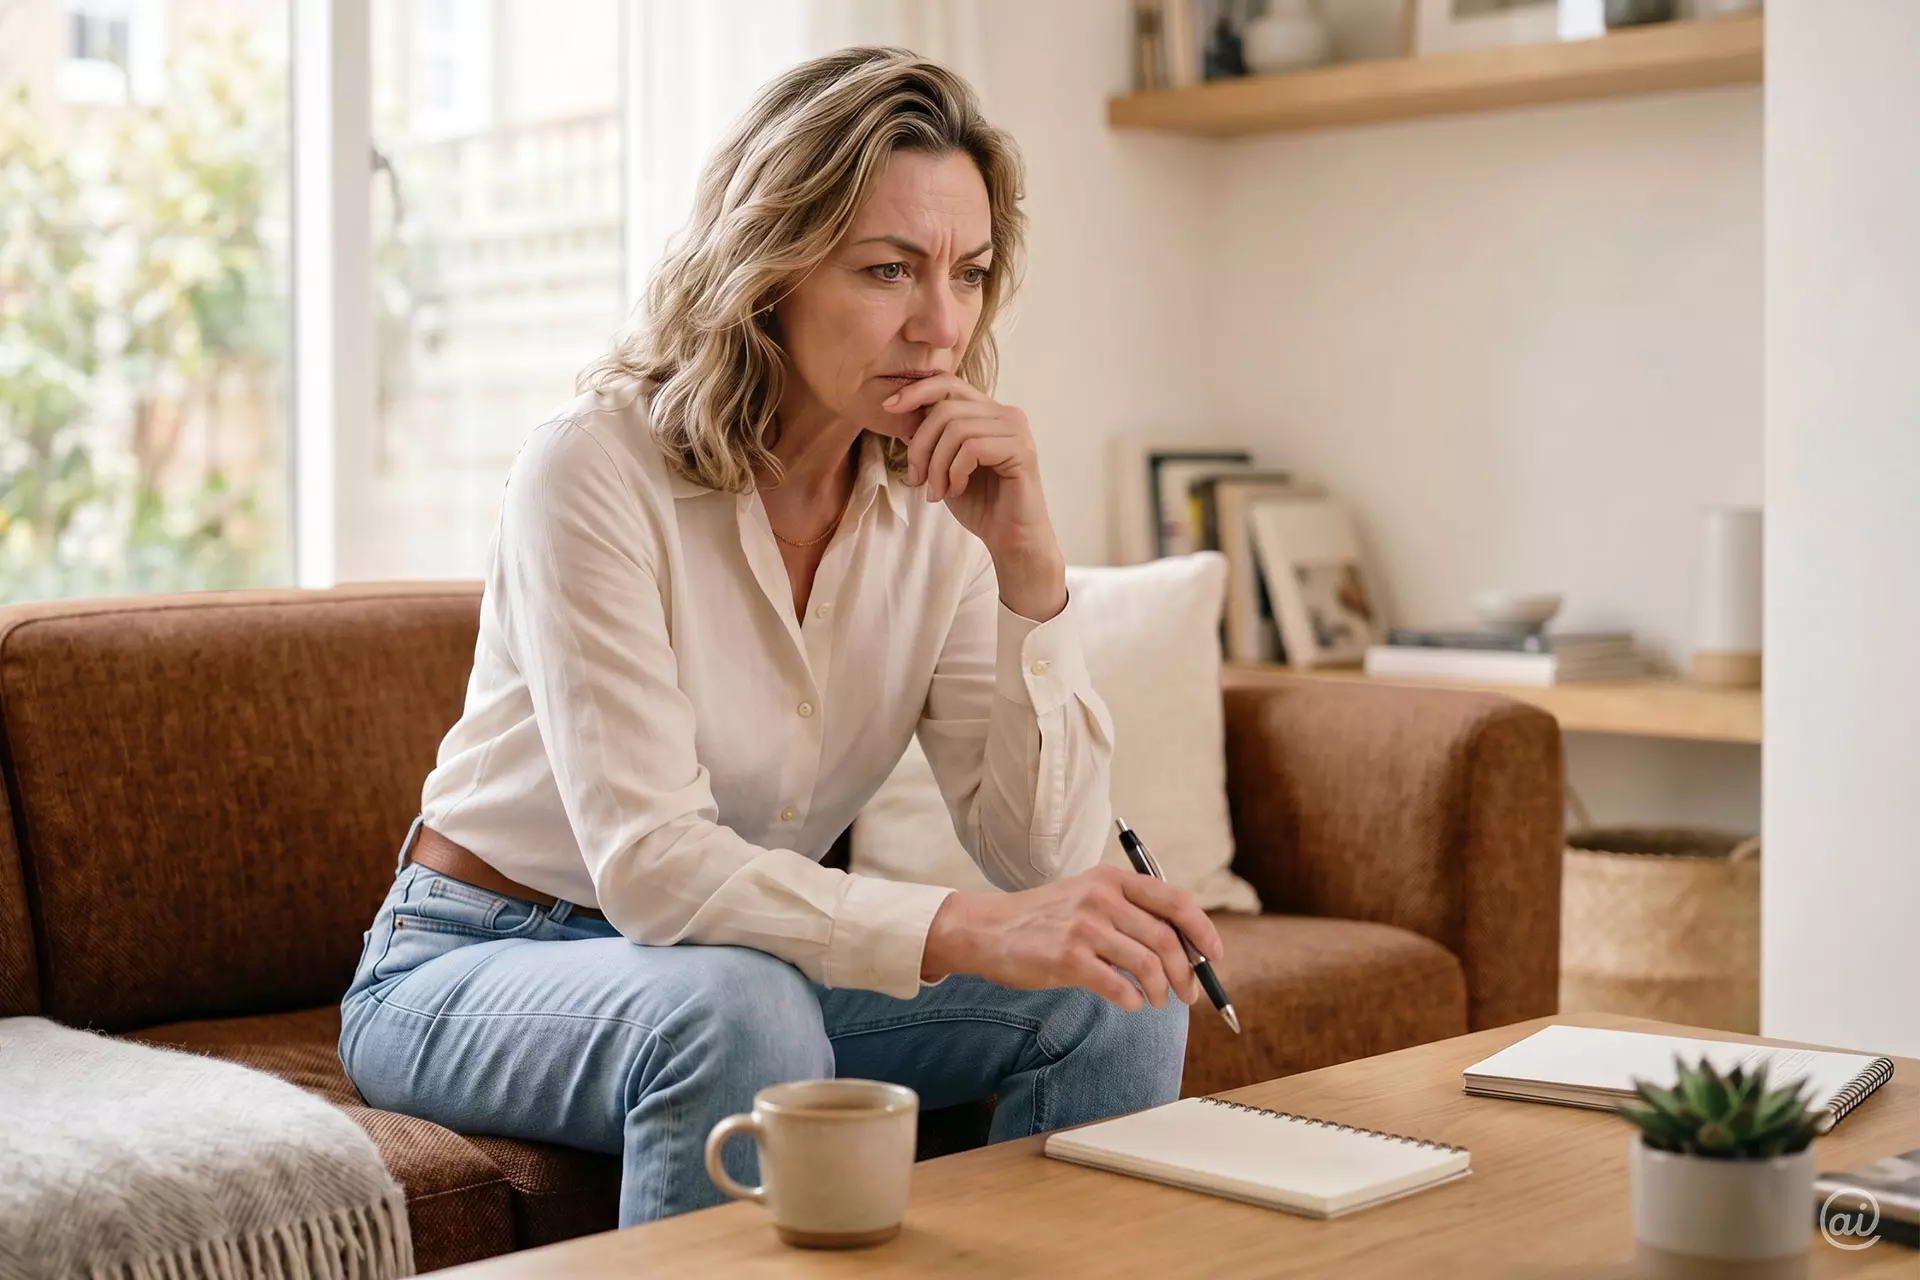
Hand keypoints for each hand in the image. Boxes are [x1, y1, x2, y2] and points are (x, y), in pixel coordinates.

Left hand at [884, 375, 1064, 617]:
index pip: (948, 383)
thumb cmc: (980, 504)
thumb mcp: (943, 466)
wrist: (1010, 539)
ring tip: (937, 491)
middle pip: (946, 408)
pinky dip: (955, 472)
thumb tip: (898, 412)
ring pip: (956, 429)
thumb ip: (929, 438)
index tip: (888, 408)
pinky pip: (973, 448)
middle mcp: (1005, 414)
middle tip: (916, 479)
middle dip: (921, 445)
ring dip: (937, 465)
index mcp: (987, 412)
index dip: (916, 391)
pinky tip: (957, 489)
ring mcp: (1016, 430)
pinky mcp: (1022, 451)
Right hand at [919, 866, 1226, 1011]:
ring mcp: (1084, 928)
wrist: (988, 929)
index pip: (1175, 900)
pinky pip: (1119, 987)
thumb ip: (1130, 912)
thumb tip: (1183, 949)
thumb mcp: (1088, 896)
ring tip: (1157, 1002)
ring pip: (1147, 965)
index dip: (1202, 929)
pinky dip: (1133, 1001)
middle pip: (1166, 938)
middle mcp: (1101, 898)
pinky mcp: (1067, 959)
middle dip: (1186, 972)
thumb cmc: (1045, 919)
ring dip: (1161, 991)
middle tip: (1188, 994)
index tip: (1214, 955)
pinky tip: (1130, 1003)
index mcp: (1112, 879)